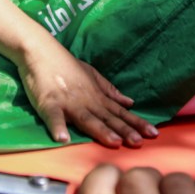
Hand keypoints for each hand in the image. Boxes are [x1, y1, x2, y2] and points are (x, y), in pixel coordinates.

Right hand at [19, 50, 156, 147]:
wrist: (40, 51)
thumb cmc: (65, 64)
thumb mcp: (91, 75)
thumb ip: (109, 91)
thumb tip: (130, 102)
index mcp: (96, 96)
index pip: (120, 112)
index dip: (136, 123)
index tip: (154, 133)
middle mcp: (86, 100)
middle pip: (108, 118)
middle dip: (124, 130)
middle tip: (139, 142)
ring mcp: (68, 102)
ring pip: (87, 119)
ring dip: (100, 130)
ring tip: (113, 142)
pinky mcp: (48, 103)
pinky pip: (54, 117)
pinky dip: (58, 127)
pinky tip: (62, 138)